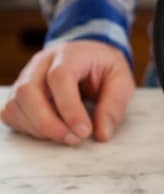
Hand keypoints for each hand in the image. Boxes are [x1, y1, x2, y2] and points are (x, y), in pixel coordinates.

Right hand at [1, 40, 134, 144]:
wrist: (90, 56)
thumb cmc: (104, 68)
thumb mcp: (122, 79)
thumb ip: (114, 104)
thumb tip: (102, 134)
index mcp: (69, 54)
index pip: (60, 77)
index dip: (69, 108)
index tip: (84, 131)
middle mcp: (41, 63)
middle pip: (28, 90)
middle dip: (48, 122)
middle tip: (74, 139)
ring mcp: (26, 77)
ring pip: (16, 104)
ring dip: (39, 128)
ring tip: (67, 137)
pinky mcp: (18, 93)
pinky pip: (12, 113)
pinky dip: (29, 128)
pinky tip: (51, 132)